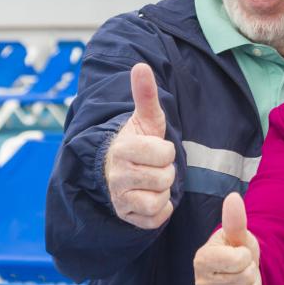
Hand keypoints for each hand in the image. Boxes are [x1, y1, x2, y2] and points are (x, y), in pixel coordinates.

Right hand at [105, 63, 176, 228]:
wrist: (117, 169)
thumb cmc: (138, 142)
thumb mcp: (145, 119)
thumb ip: (145, 94)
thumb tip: (141, 66)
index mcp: (123, 149)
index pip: (163, 153)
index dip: (166, 151)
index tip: (156, 149)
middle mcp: (117, 176)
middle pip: (164, 178)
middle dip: (166, 171)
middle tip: (155, 166)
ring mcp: (120, 198)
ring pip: (159, 199)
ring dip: (164, 191)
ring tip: (154, 181)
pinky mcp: (127, 217)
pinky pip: (156, 218)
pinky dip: (161, 209)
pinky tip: (153, 196)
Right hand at [193, 193, 263, 284]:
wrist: (236, 274)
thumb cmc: (235, 250)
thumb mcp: (237, 235)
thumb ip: (235, 220)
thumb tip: (233, 197)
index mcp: (202, 259)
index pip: (238, 260)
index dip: (245, 255)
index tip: (239, 253)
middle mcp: (202, 283)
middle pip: (245, 279)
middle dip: (251, 271)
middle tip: (243, 267)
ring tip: (244, 278)